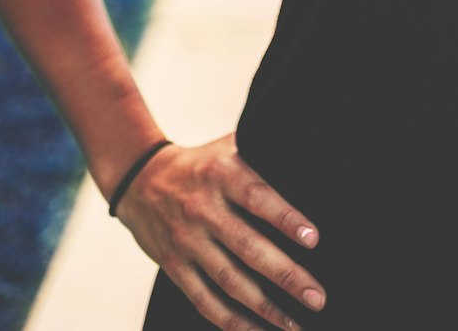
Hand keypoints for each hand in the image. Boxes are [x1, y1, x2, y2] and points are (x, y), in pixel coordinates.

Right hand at [115, 131, 326, 328]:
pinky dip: (230, 321)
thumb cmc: (201, 164)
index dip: (286, 219)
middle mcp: (203, 209)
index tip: (314, 240)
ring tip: (295, 323)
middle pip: (248, 247)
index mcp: (221, 174)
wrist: (141, 180)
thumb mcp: (230, 145)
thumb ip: (264, 149)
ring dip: (264, 307)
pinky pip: (204, 300)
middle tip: (316, 297)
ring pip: (228, 280)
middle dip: (285, 275)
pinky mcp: (175, 267)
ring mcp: (187, 241)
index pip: (258, 197)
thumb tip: (309, 154)